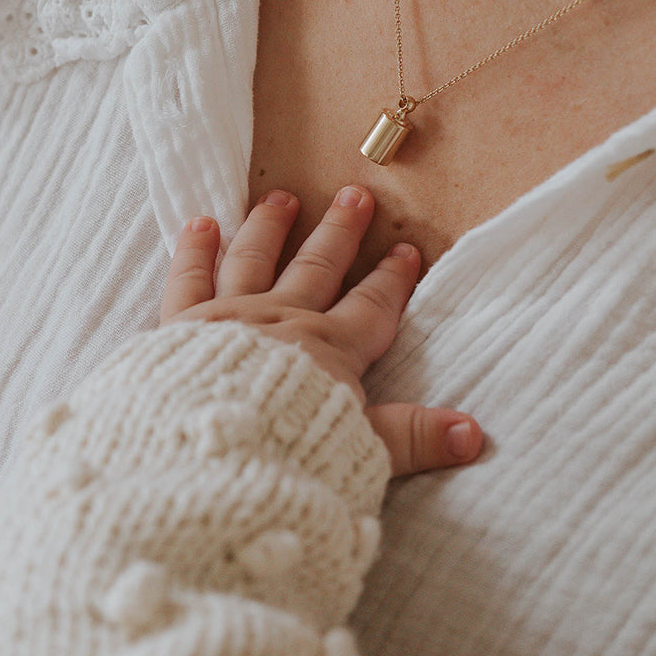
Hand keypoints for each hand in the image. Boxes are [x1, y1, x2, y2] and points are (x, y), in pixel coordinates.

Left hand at [161, 185, 481, 475]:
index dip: (391, 281)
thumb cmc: (288, 459)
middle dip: (339, 233)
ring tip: (281, 198)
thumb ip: (411, 438)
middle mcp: (283, 322)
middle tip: (355, 196)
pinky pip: (190, 277)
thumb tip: (473, 435)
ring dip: (270, 228)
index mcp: (330, 352)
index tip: (406, 250)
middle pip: (317, 268)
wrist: (212, 457)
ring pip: (254, 259)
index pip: (370, 308)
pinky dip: (194, 250)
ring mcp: (230, 316)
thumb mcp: (361, 454)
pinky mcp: (182, 324)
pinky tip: (199, 224)